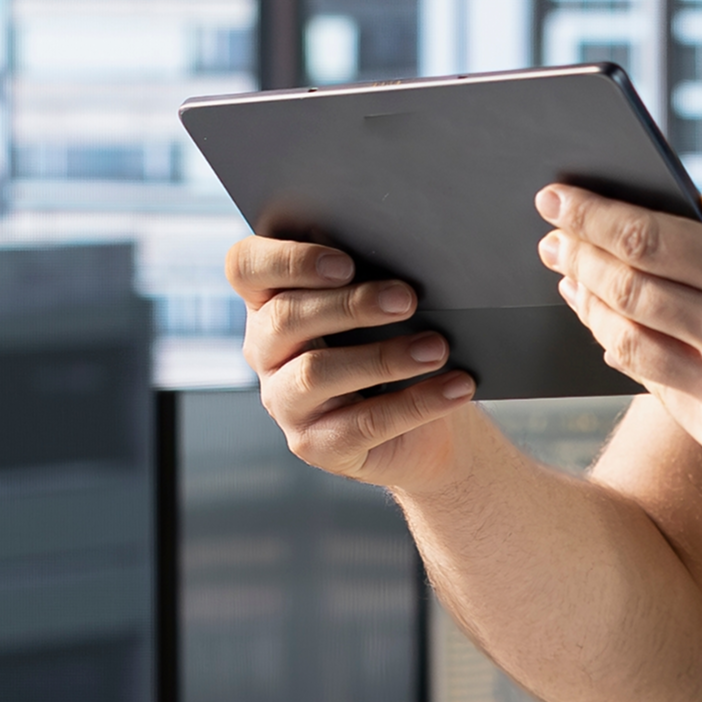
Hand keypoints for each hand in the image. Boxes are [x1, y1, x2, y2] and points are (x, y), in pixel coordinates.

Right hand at [225, 236, 482, 491]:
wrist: (421, 425)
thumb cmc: (396, 343)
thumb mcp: (380, 306)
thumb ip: (374, 276)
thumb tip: (410, 255)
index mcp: (269, 301)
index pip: (245, 268)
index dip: (287, 260)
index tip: (345, 262)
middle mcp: (264, 351)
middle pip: (284, 318)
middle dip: (350, 305)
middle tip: (407, 299)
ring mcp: (284, 403)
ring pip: (316, 373)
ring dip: (382, 357)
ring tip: (436, 348)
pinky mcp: (314, 446)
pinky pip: (361, 424)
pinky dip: (415, 403)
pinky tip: (456, 387)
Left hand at [540, 172, 701, 476]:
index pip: (645, 236)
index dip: (590, 214)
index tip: (555, 195)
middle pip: (624, 287)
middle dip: (575, 255)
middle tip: (549, 236)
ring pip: (626, 341)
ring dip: (587, 306)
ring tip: (569, 278)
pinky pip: (653, 386)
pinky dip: (622, 352)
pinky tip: (609, 330)